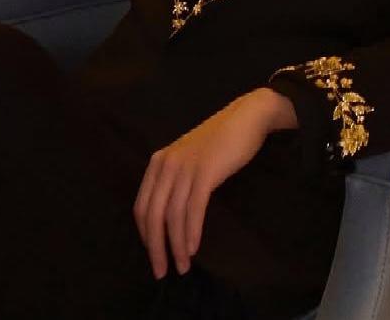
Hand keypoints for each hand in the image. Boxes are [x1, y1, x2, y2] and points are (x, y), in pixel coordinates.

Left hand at [132, 88, 295, 278]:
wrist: (247, 118)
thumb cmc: (221, 142)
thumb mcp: (190, 159)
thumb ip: (177, 181)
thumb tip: (172, 220)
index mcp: (158, 162)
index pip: (142, 207)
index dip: (145, 236)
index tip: (154, 256)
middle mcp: (166, 164)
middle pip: (152, 215)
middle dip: (155, 248)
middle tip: (162, 272)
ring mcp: (184, 167)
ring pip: (172, 216)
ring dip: (175, 246)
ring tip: (183, 266)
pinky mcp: (205, 171)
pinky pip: (192, 208)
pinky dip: (191, 232)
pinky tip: (193, 248)